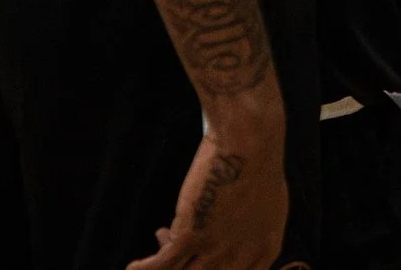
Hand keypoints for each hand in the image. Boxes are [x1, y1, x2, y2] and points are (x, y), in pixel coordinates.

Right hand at [127, 115, 287, 269]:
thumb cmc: (258, 161)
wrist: (248, 143)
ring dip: (167, 266)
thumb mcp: (267, 202)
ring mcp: (215, 251)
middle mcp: (241, 258)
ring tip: (159, 244)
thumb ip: (250, 227)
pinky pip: (160, 266)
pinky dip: (143, 269)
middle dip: (189, 262)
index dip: (214, 266)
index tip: (201, 253)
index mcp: (265, 249)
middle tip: (175, 239)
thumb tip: (231, 232)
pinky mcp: (190, 238)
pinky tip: (133, 267)